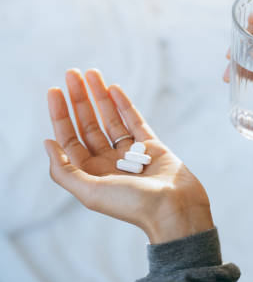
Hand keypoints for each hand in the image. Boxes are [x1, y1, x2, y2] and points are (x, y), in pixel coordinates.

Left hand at [44, 68, 213, 243]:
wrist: (175, 209)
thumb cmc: (133, 205)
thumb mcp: (90, 191)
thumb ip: (65, 170)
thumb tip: (48, 143)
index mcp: (91, 175)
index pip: (70, 139)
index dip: (60, 115)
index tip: (55, 91)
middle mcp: (108, 163)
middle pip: (88, 125)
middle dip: (79, 99)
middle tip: (71, 73)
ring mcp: (130, 153)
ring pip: (110, 119)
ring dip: (100, 96)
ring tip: (91, 72)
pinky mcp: (151, 146)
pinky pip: (134, 121)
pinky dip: (123, 104)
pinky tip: (113, 88)